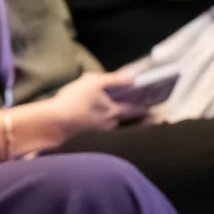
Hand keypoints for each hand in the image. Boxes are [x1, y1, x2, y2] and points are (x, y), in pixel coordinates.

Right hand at [30, 71, 151, 147]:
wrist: (54, 122)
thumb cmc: (74, 101)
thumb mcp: (94, 83)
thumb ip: (114, 79)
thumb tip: (133, 78)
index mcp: (113, 111)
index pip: (136, 110)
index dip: (147, 109)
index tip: (159, 111)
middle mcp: (109, 125)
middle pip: (129, 123)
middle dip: (142, 120)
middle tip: (155, 119)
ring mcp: (99, 132)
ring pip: (117, 127)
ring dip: (127, 124)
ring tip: (134, 119)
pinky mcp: (88, 135)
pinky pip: (105, 130)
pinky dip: (111, 126)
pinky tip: (106, 122)